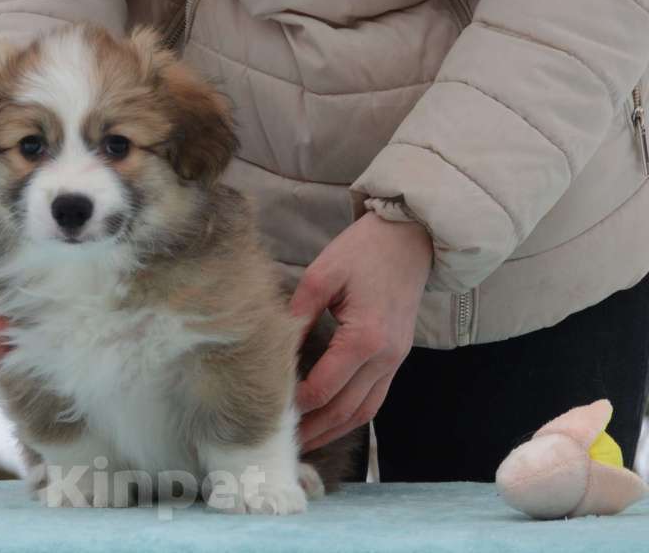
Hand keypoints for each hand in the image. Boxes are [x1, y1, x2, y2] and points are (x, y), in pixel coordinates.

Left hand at [291, 211, 431, 450]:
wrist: (410, 237)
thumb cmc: (364, 250)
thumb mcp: (322, 275)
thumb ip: (298, 315)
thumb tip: (275, 349)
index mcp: (365, 338)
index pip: (324, 387)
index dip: (296, 404)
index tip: (269, 409)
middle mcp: (385, 357)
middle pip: (345, 410)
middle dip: (313, 428)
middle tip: (280, 440)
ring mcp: (396, 360)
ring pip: (364, 412)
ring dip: (333, 429)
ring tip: (303, 439)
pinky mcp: (398, 357)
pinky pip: (375, 398)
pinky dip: (351, 415)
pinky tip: (329, 419)